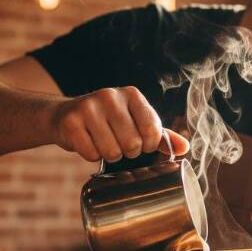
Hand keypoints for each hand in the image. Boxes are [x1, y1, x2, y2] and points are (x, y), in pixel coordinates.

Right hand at [51, 86, 189, 162]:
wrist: (65, 116)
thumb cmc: (108, 122)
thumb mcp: (135, 122)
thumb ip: (160, 134)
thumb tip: (185, 147)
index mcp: (132, 94)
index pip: (152, 130)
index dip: (149, 146)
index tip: (142, 144)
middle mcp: (110, 96)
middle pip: (132, 144)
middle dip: (128, 152)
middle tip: (119, 145)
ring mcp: (89, 107)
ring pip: (111, 152)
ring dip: (109, 156)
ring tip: (103, 144)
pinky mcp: (71, 122)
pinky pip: (90, 154)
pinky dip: (90, 156)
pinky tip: (88, 143)